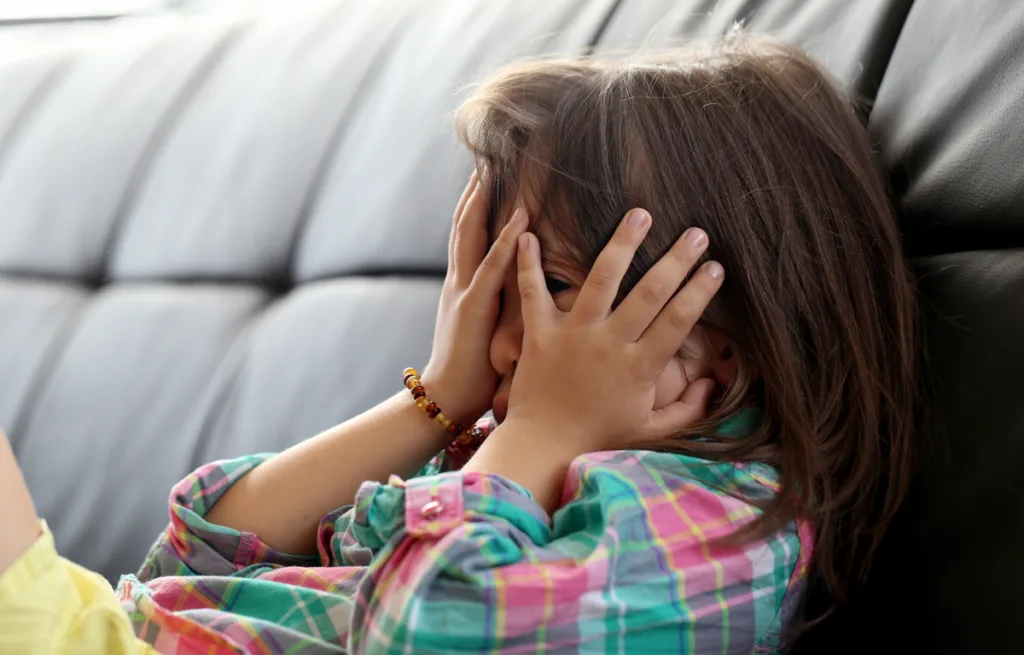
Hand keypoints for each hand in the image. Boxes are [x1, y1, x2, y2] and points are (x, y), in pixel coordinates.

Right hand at [423, 171, 527, 423]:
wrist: (445, 399)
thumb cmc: (473, 372)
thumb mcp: (487, 331)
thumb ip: (500, 307)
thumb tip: (526, 292)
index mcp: (463, 285)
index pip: (467, 234)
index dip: (475, 201)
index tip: (487, 171)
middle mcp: (459, 281)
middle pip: (464, 223)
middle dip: (475, 188)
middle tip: (489, 154)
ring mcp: (463, 292)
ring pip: (471, 235)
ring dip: (484, 200)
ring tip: (496, 167)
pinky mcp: (474, 310)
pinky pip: (490, 269)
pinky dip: (504, 240)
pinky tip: (520, 215)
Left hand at [505, 208, 723, 453]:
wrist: (542, 446)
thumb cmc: (597, 437)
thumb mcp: (649, 431)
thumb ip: (686, 411)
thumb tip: (712, 386)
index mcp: (640, 367)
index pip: (679, 321)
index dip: (700, 292)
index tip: (717, 267)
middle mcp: (610, 344)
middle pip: (650, 292)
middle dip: (676, 259)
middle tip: (696, 232)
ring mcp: (574, 334)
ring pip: (601, 279)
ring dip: (622, 244)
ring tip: (640, 214)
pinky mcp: (539, 333)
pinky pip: (533, 292)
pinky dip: (529, 262)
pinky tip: (527, 232)